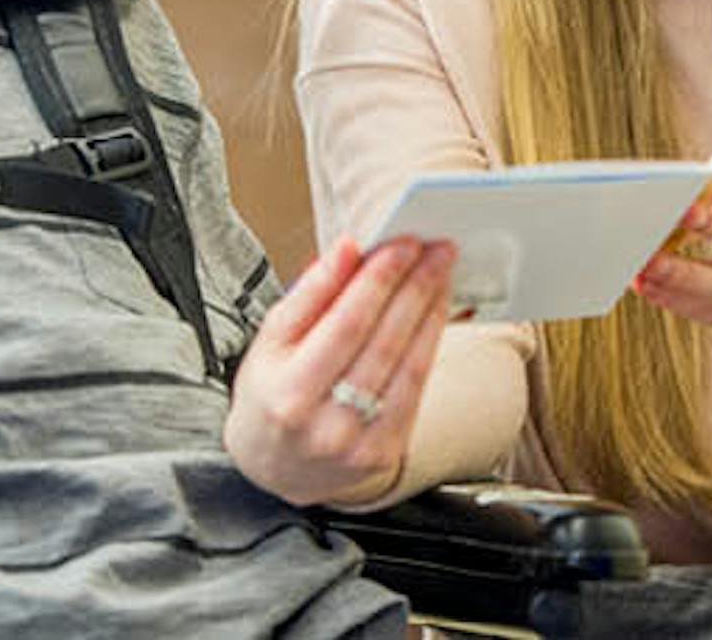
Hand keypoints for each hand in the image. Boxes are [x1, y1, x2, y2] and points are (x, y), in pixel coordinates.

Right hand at [226, 235, 455, 506]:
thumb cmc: (269, 394)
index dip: (380, 280)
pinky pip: (416, 389)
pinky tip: (435, 312)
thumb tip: (348, 248)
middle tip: (435, 248)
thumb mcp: (271, 341)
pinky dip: (430, 344)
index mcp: (288, 393)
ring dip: (431, 309)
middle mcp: (325, 425)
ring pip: (408, 364)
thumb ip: (310, 294)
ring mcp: (358, 445)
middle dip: (415, 286)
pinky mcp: (384, 453)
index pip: (346, 325)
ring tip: (441, 271)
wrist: (274, 467)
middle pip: (384, 342)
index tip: (403, 244)